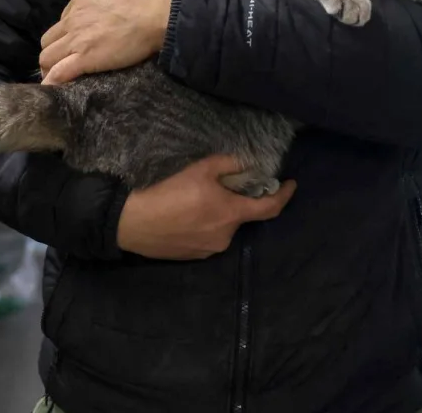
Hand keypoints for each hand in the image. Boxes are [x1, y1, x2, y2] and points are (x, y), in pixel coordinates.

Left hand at [39, 0, 175, 84]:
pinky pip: (59, 73)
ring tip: (58, 79)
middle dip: (54, 51)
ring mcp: (77, 38)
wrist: (160, 9)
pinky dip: (54, 82)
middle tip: (64, 62)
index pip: (64, 19)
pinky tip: (55, 89)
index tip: (78, 42)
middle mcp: (73, 18)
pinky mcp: (85, 57)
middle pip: (49, 39)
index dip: (69, 33)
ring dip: (51, 68)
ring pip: (47, 57)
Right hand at [116, 155, 295, 259]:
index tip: (291, 184)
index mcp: (231, 215)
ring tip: (196, 199)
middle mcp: (225, 237)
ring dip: (219, 213)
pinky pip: (207, 237)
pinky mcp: (191, 256)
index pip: (269, 209)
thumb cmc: (167, 192)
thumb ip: (229, 164)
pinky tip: (185, 214)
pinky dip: (204, 225)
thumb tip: (247, 164)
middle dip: (237, 201)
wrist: (130, 221)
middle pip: (241, 216)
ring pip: (223, 227)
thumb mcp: (200, 169)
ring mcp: (208, 250)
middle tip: (220, 184)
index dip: (284, 195)